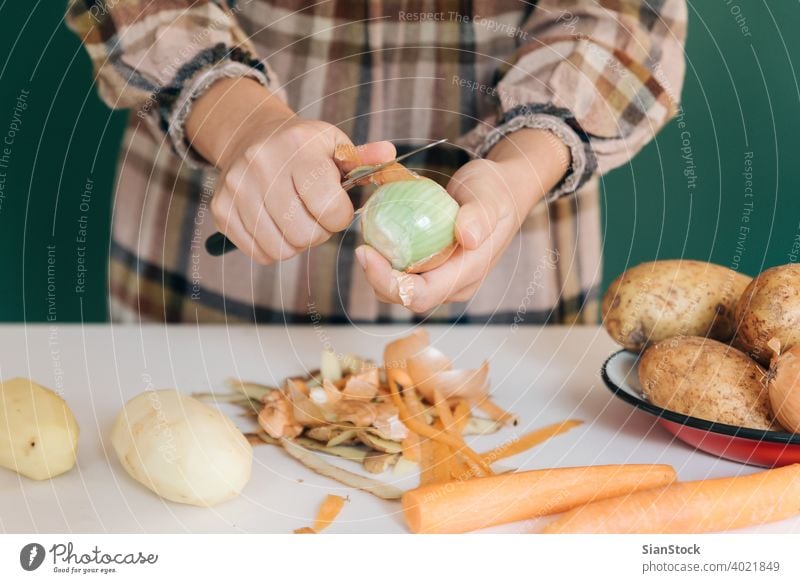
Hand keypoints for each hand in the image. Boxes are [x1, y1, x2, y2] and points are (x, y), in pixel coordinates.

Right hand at [186, 78, 394, 263]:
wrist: (251, 136)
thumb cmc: (304, 147)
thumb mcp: (334, 144)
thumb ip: (363, 158)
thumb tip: (389, 154)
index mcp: (298, 147)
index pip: (329, 207)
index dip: (340, 216)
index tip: (338, 208)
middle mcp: (262, 165)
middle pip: (304, 234)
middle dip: (319, 233)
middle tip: (317, 217)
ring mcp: (237, 188)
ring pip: (281, 248)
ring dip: (297, 243)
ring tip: (298, 220)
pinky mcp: (221, 209)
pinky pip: (259, 253)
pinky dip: (274, 248)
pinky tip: (278, 225)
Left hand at [355, 128, 570, 311]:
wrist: (503, 192)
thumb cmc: (497, 191)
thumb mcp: (490, 196)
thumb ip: (480, 216)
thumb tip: (467, 237)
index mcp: (468, 274)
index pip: (421, 295)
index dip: (390, 283)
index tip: (368, 253)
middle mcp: (455, 285)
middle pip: (406, 298)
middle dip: (378, 280)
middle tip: (361, 248)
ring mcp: (445, 280)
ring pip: (401, 291)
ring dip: (379, 273)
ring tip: (367, 243)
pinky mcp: (435, 270)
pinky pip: (405, 275)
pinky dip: (387, 263)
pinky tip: (378, 240)